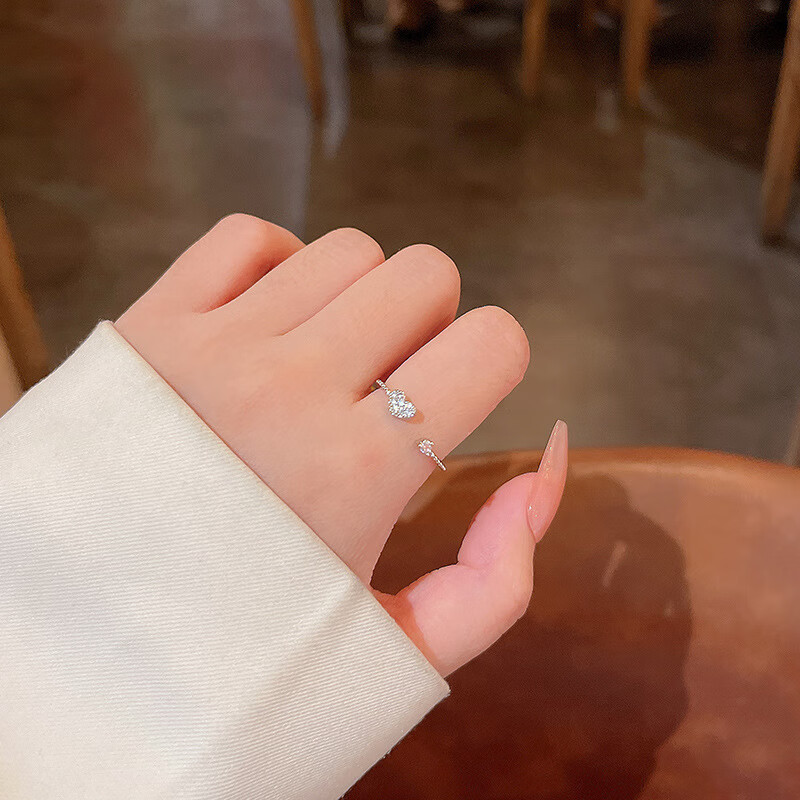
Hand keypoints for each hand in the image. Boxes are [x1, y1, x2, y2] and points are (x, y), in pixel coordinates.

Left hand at [116, 214, 567, 675]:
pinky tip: (272, 327)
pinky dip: (276, 267)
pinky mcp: (149, 327)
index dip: (493, 363)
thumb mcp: (395, 656)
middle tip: (391, 387)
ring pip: (344, 251)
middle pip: (424, 273)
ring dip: (357, 302)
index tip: (458, 398)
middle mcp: (287, 391)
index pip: (492, 342)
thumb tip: (550, 459)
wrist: (90, 661)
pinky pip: (246, 237)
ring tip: (328, 366)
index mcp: (358, 471)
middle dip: (429, 325)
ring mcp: (211, 349)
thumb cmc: (247, 659)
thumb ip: (499, 578)